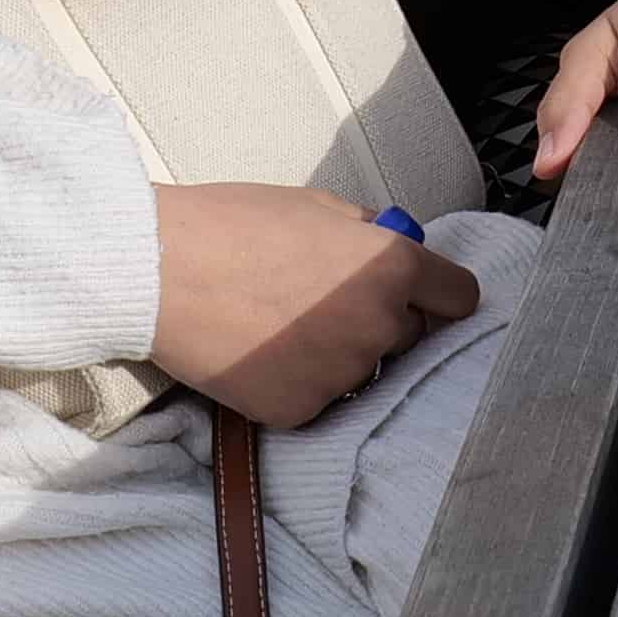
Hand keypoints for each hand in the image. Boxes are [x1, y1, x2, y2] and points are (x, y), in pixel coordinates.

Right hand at [146, 179, 481, 427]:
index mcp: (392, 267)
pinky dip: (294, 385)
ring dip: (336, 356)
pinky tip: (257, 356)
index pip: (458, 298)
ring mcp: (341, 374)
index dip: (436, 294)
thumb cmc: (232, 224)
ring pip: (360, 371)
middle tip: (321, 305)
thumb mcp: (317, 206)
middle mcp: (379, 325)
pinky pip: (315, 400)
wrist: (159, 271)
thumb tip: (391, 244)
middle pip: (407, 336)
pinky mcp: (300, 410)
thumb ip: (367, 233)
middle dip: (378, 322)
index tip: (420, 296)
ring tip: (279, 327)